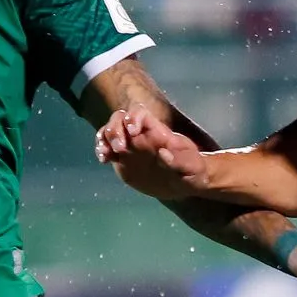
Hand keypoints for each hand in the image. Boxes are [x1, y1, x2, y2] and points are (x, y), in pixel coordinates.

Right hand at [95, 107, 212, 199]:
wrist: (185, 183)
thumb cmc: (193, 172)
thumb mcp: (193, 168)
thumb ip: (180, 161)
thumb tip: (164, 153)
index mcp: (157, 131)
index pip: (140, 113)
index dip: (133, 118)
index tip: (132, 132)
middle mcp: (141, 134)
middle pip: (120, 119)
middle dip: (115, 130)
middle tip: (119, 148)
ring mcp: (130, 145)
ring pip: (111, 132)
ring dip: (104, 139)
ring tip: (105, 154)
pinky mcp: (123, 159)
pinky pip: (108, 149)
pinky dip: (103, 151)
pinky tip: (104, 160)